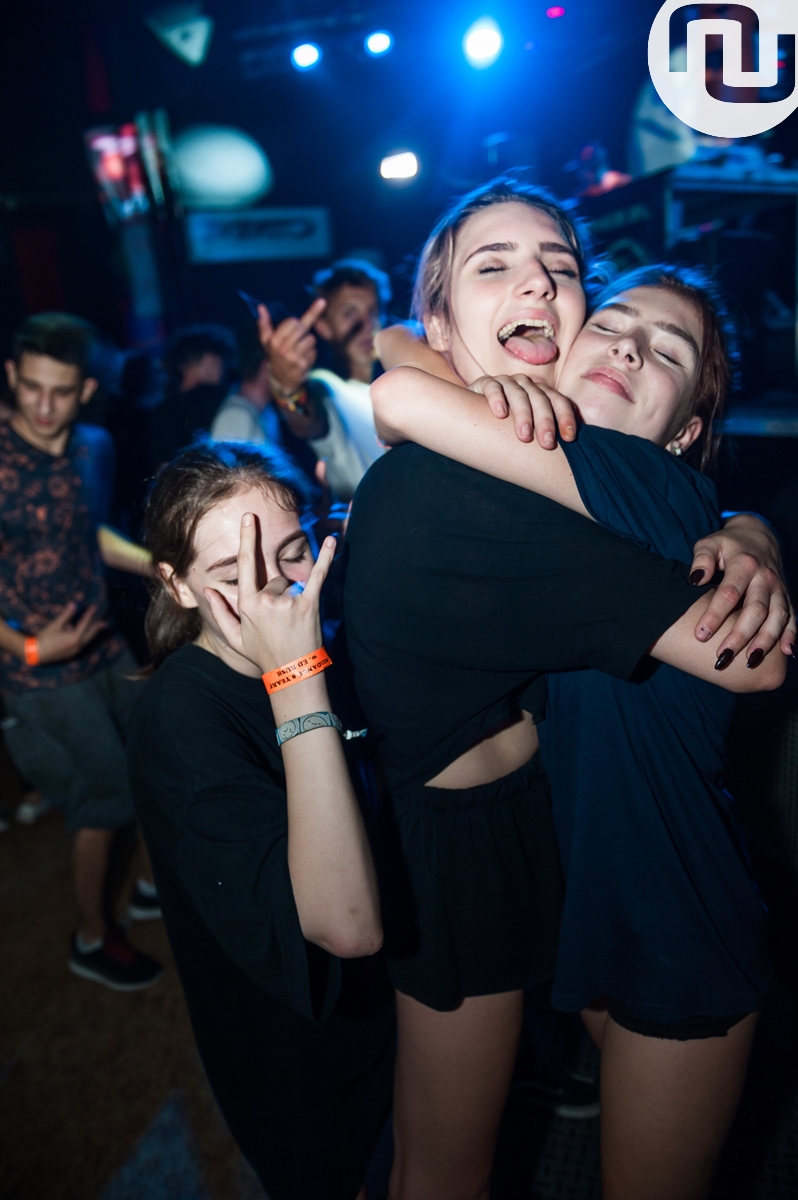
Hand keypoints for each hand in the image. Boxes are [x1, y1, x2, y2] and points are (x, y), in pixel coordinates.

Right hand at [35, 603, 106, 663]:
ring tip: (95, 627)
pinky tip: (81, 635)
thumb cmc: (45, 638)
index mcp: (75, 638)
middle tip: (104, 622)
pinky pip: (81, 644)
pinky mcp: (71, 653)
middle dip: (97, 627)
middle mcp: (78, 645)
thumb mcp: (55, 625)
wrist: (36, 653)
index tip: (95, 607)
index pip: (85, 623)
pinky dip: (84, 638)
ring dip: (91, 633)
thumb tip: (73, 604)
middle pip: (90, 634)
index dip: (90, 614)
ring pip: (86, 640)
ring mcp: (75, 650)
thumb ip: (66, 615)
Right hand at [204, 514, 335, 673]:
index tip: (249, 518)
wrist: (293, 672)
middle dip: (275, 593)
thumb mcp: (235, 638)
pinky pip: (318, 575)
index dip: (247, 539)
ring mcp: (289, 601)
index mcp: (247, 604)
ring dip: (292, 596)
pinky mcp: (310, 604)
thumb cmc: (263, 655)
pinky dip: (327, 558)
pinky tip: (333, 540)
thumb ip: (219, 612)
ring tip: (292, 621)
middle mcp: (267, 600)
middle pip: (272, 579)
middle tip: (280, 620)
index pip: (246, 565)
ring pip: (290, 583)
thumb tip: (206, 589)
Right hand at [257, 298, 324, 394]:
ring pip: (311, 339)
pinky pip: (314, 351)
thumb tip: (261, 307)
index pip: (293, 321)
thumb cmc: (275, 356)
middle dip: (303, 331)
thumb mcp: (266, 341)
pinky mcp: (303, 365)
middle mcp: (283, 349)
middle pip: (303, 328)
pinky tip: (303, 359)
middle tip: (297, 340)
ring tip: (300, 350)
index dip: (295, 323)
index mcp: (274, 340)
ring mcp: (293, 357)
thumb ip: (265, 324)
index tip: (294, 327)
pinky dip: (311, 353)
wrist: (282, 379)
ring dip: (308, 343)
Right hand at [468, 375, 577, 449]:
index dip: (565, 418)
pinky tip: (499, 414)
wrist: (474, 416)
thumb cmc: (506, 428)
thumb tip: (571, 458)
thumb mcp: (529, 429)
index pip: (559, 402)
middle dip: (545, 422)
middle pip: (540, 399)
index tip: (569, 439)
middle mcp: (526, 385)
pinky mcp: (485, 384)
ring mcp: (506, 382)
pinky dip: (497, 399)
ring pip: (518, 394)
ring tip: (524, 436)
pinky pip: (493, 388)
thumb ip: (543, 435)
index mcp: (541, 393)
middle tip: (547, 444)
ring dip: (523, 415)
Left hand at [690, 514, 795, 661]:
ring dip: (765, 641)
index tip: (700, 635)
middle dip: (739, 636)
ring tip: (749, 662)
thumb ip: (701, 559)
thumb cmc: (728, 544)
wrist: (760, 536)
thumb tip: (695, 579)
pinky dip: (791, 635)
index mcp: (744, 564)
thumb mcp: (710, 543)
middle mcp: (765, 578)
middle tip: (721, 657)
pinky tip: (787, 653)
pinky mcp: (786, 597)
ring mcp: (778, 588)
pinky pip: (792, 617)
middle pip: (755, 610)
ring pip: (777, 617)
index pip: (729, 593)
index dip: (715, 615)